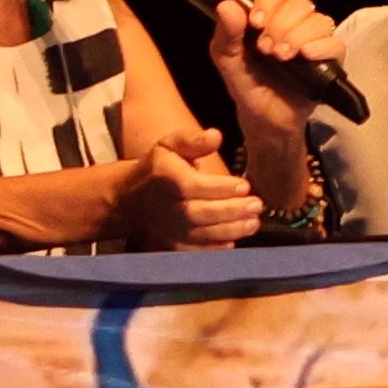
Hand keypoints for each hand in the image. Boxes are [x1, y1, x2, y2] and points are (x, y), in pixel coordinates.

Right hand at [101, 129, 263, 252]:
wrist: (130, 201)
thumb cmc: (158, 169)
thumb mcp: (170, 146)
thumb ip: (193, 140)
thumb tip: (216, 135)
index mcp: (166, 178)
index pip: (195, 186)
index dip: (221, 188)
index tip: (245, 186)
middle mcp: (166, 207)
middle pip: (201, 213)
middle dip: (232, 210)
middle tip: (257, 206)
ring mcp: (167, 230)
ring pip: (202, 234)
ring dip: (231, 230)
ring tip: (253, 223)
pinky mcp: (170, 246)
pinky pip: (195, 251)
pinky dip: (215, 248)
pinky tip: (234, 240)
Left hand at [202, 0, 342, 141]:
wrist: (265, 122)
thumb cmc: (248, 88)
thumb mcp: (228, 63)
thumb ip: (225, 35)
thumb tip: (226, 5)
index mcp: (270, 19)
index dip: (269, 1)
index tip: (257, 23)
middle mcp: (295, 25)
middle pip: (299, 4)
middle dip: (280, 24)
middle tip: (266, 49)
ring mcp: (315, 42)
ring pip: (318, 20)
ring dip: (297, 36)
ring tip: (282, 57)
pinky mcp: (330, 61)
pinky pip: (335, 43)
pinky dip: (320, 46)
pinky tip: (305, 56)